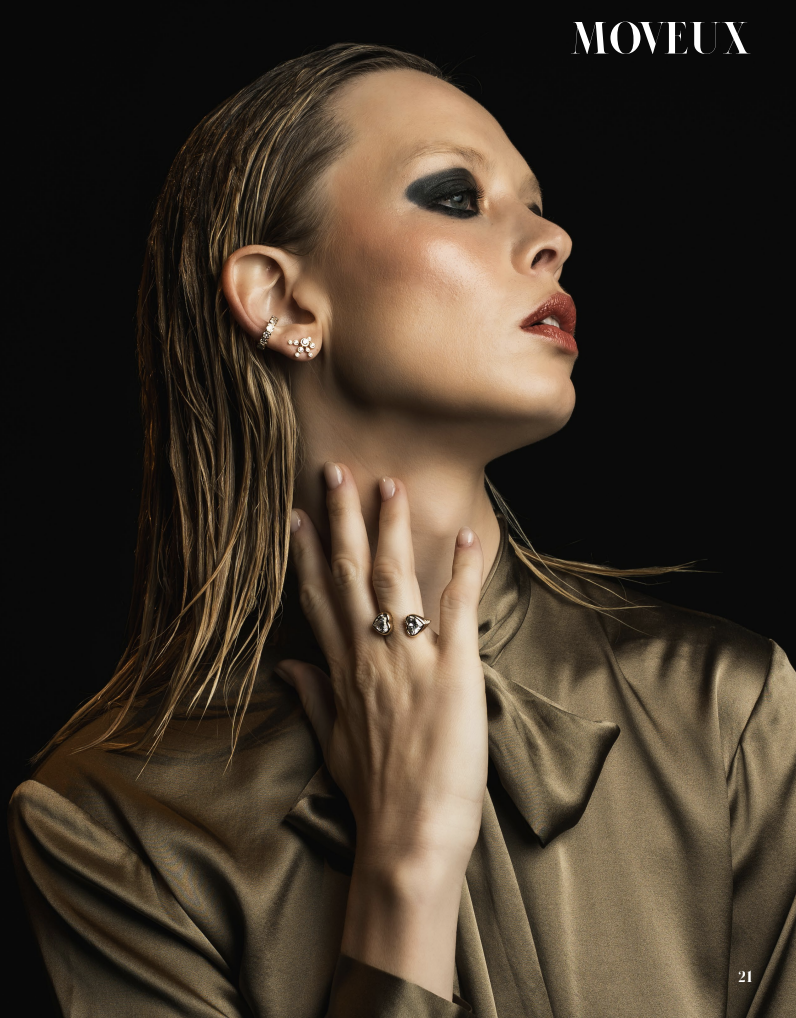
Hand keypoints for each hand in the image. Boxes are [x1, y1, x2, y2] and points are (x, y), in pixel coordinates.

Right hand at [277, 462, 487, 869]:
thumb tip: (288, 668)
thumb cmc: (374, 795)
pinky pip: (457, 607)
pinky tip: (467, 534)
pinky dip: (463, 569)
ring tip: (390, 486)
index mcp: (341, 671)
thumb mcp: (332, 743)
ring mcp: (409, 658)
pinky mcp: (454, 669)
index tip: (295, 514)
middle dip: (341, 519)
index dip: (305, 553)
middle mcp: (368, 654)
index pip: (317, 598)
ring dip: (392, 528)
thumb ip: (313, 697)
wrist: (408, 838)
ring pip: (394, 578)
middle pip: (349, 573)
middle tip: (337, 471)